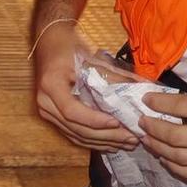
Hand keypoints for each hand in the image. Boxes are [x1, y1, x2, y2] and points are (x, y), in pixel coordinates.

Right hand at [32, 23, 136, 151]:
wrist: (49, 42)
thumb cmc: (69, 47)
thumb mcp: (90, 58)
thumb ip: (114, 76)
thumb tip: (141, 88)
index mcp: (51, 85)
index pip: (72, 111)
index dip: (95, 120)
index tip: (117, 122)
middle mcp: (45, 103)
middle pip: (76, 128)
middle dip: (105, 136)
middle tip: (131, 138)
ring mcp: (47, 112)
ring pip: (76, 136)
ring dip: (102, 142)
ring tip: (126, 144)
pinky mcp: (52, 117)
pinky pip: (73, 135)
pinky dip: (93, 141)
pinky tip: (111, 144)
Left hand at [138, 91, 186, 181]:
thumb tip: (173, 108)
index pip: (183, 107)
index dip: (159, 104)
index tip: (146, 101)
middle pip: (177, 138)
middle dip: (154, 130)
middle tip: (142, 122)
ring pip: (182, 159)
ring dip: (160, 149)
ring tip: (149, 140)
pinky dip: (175, 167)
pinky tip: (166, 158)